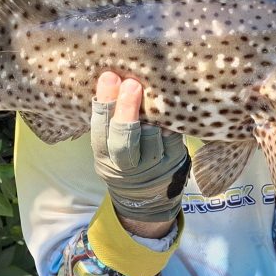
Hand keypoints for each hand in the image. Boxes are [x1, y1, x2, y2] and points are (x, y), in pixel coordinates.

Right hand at [90, 72, 190, 230]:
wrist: (147, 200)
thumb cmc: (125, 160)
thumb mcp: (108, 148)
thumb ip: (110, 120)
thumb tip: (114, 75)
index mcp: (104, 157)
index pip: (100, 130)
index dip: (105, 104)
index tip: (109, 77)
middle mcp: (126, 165)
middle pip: (125, 138)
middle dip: (127, 110)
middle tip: (132, 84)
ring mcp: (153, 165)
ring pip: (153, 136)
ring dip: (153, 111)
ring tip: (155, 84)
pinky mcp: (175, 160)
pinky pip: (174, 135)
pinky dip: (172, 117)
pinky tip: (172, 98)